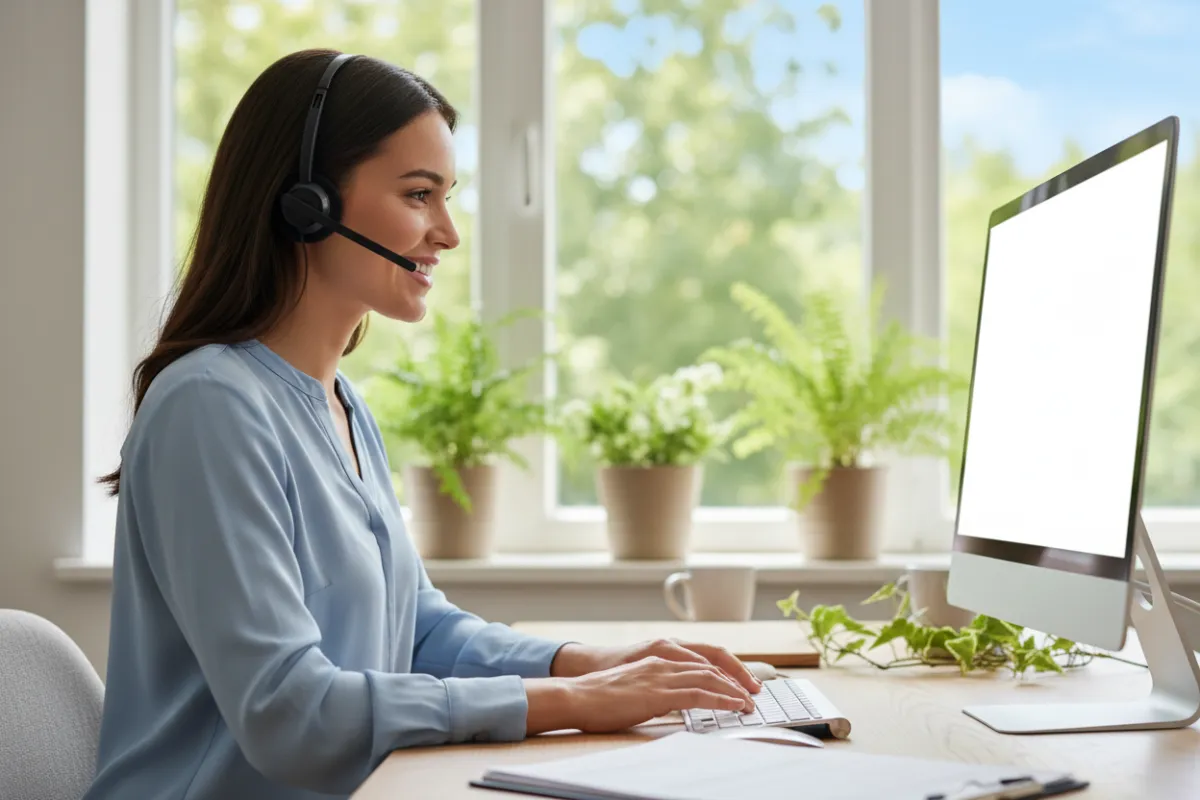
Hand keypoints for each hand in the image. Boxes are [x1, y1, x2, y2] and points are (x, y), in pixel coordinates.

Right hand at [525, 655, 756, 734]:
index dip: (725, 669)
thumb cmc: (599, 696)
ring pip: (709, 677)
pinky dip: (721, 699)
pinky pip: (699, 693)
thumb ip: (655, 687)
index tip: (740, 683)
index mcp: (657, 656)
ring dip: (734, 690)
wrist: (576, 695)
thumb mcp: (634, 685)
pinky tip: (733, 706)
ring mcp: (661, 674)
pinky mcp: (659, 692)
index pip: (701, 658)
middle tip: (753, 692)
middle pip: (712, 663)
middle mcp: (663, 660)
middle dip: (736, 678)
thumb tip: (672, 701)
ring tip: (748, 703)